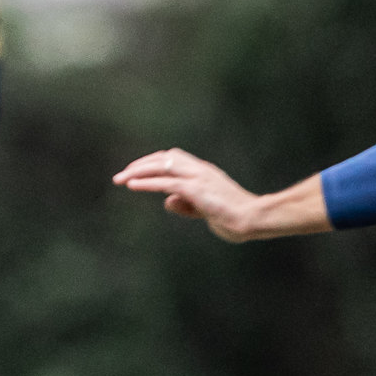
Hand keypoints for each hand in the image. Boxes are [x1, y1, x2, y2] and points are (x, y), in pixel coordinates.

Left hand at [114, 148, 265, 240]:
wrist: (255, 218)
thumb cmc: (235, 218)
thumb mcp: (206, 211)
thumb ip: (187, 206)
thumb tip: (166, 201)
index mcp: (205, 172)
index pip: (175, 159)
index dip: (154, 163)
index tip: (137, 172)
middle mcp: (200, 170)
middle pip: (165, 156)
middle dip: (142, 163)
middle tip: (122, 175)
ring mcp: (199, 177)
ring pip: (163, 165)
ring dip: (138, 170)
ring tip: (120, 178)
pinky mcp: (196, 189)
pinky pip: (166, 182)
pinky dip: (146, 182)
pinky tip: (131, 184)